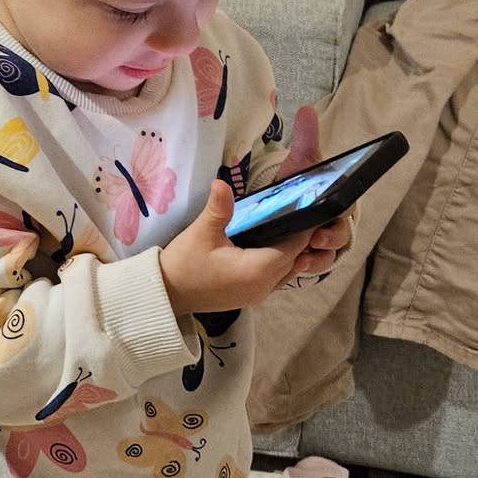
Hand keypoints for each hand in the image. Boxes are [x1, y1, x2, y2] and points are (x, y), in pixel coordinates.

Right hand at [158, 106, 354, 318]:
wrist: (167, 294)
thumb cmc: (183, 264)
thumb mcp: (200, 233)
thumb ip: (218, 208)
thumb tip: (221, 183)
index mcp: (256, 271)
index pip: (295, 245)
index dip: (304, 225)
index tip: (310, 202)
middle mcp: (264, 286)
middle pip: (296, 257)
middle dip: (303, 235)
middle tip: (305, 206)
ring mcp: (259, 294)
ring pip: (289, 268)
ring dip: (293, 249)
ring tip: (293, 221)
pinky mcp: (252, 295)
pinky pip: (277, 276)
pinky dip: (281, 259)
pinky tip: (274, 241)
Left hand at [277, 104, 354, 280]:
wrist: (281, 209)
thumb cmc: (299, 185)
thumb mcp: (300, 164)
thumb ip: (306, 140)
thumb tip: (307, 110)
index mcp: (335, 198)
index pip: (347, 202)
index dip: (344, 207)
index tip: (337, 209)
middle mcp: (334, 221)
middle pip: (341, 231)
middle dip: (331, 236)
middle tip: (316, 237)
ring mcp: (324, 241)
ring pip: (329, 252)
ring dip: (319, 256)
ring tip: (302, 258)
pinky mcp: (311, 256)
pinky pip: (316, 265)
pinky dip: (308, 266)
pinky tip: (296, 266)